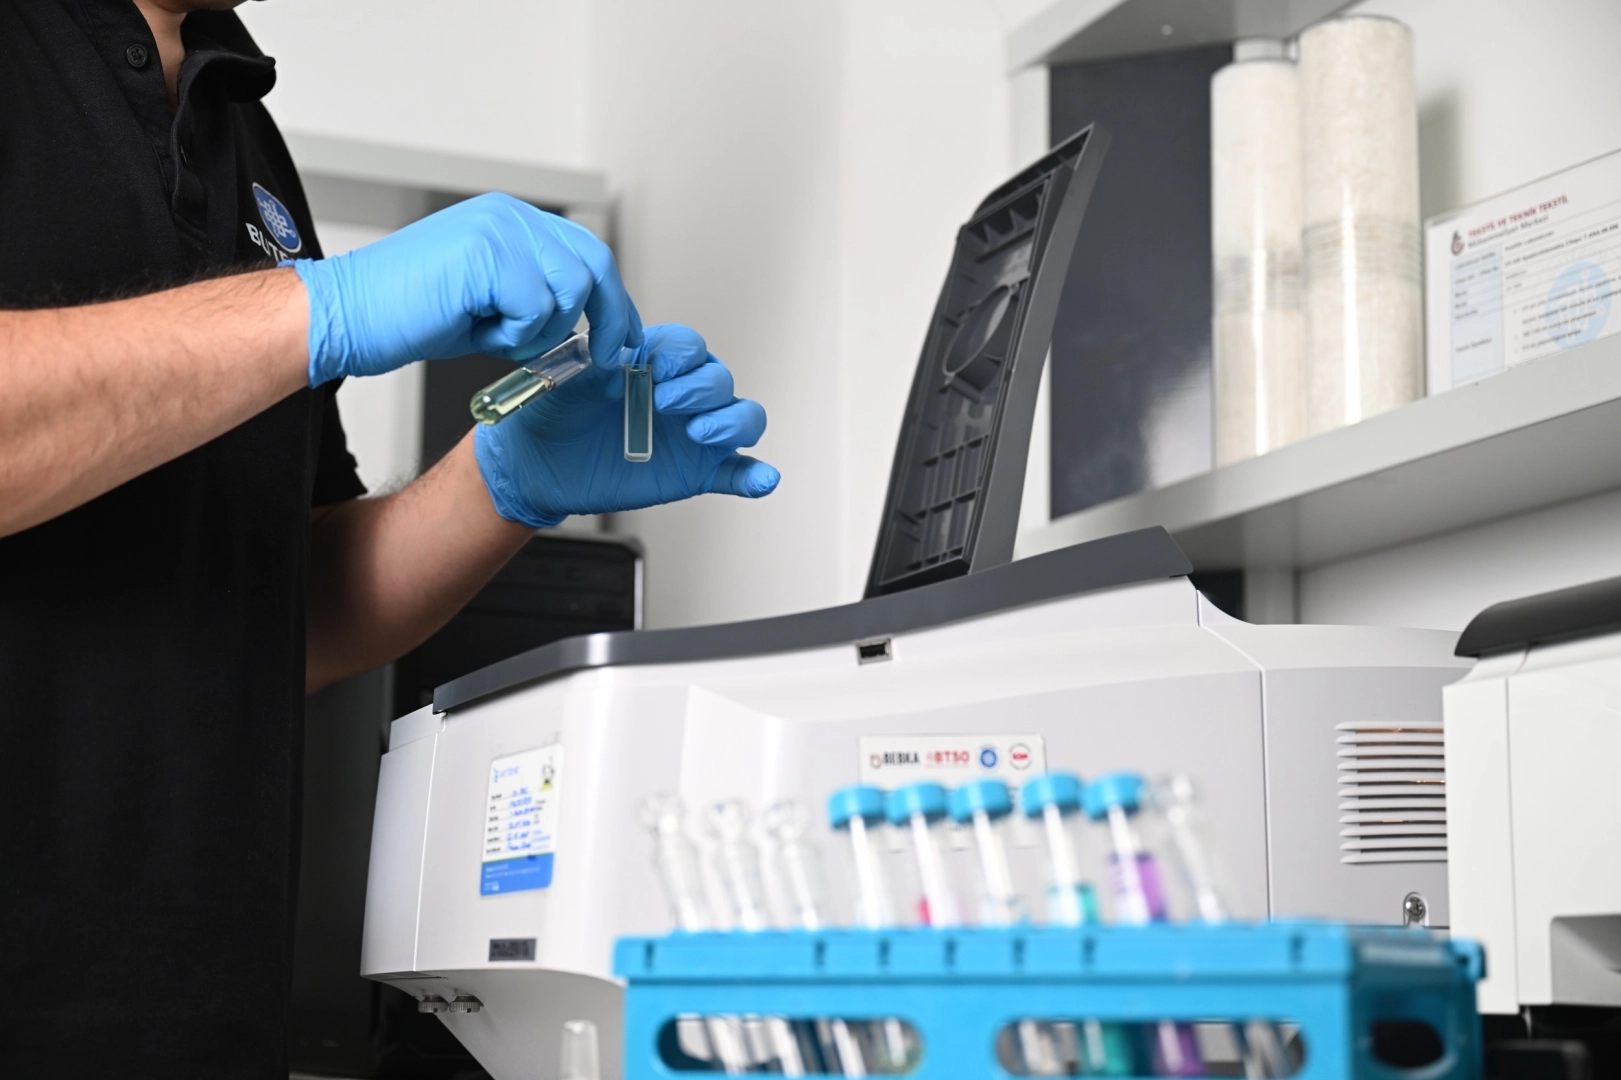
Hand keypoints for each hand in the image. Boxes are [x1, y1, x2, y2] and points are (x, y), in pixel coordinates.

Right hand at [290, 193, 641, 385]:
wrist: (348, 316)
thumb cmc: (408, 315)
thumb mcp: (488, 306)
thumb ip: (535, 304)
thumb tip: (584, 330)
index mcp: (510, 222)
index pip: (585, 252)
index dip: (613, 297)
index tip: (624, 335)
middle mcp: (509, 216)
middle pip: (593, 262)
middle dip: (608, 316)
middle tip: (605, 355)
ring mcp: (500, 230)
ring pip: (569, 290)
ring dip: (541, 330)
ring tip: (496, 335)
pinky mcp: (489, 256)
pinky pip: (537, 308)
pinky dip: (515, 334)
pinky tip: (477, 330)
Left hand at [474, 324, 779, 526]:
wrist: (539, 462)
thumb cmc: (555, 411)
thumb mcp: (568, 379)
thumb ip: (598, 366)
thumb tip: (624, 362)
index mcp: (656, 362)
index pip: (689, 348)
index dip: (680, 355)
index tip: (655, 369)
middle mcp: (683, 395)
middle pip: (719, 380)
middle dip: (700, 388)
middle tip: (665, 402)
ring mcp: (695, 434)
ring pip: (743, 418)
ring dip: (731, 422)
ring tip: (700, 433)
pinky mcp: (697, 472)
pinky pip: (738, 473)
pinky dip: (756, 476)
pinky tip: (763, 480)